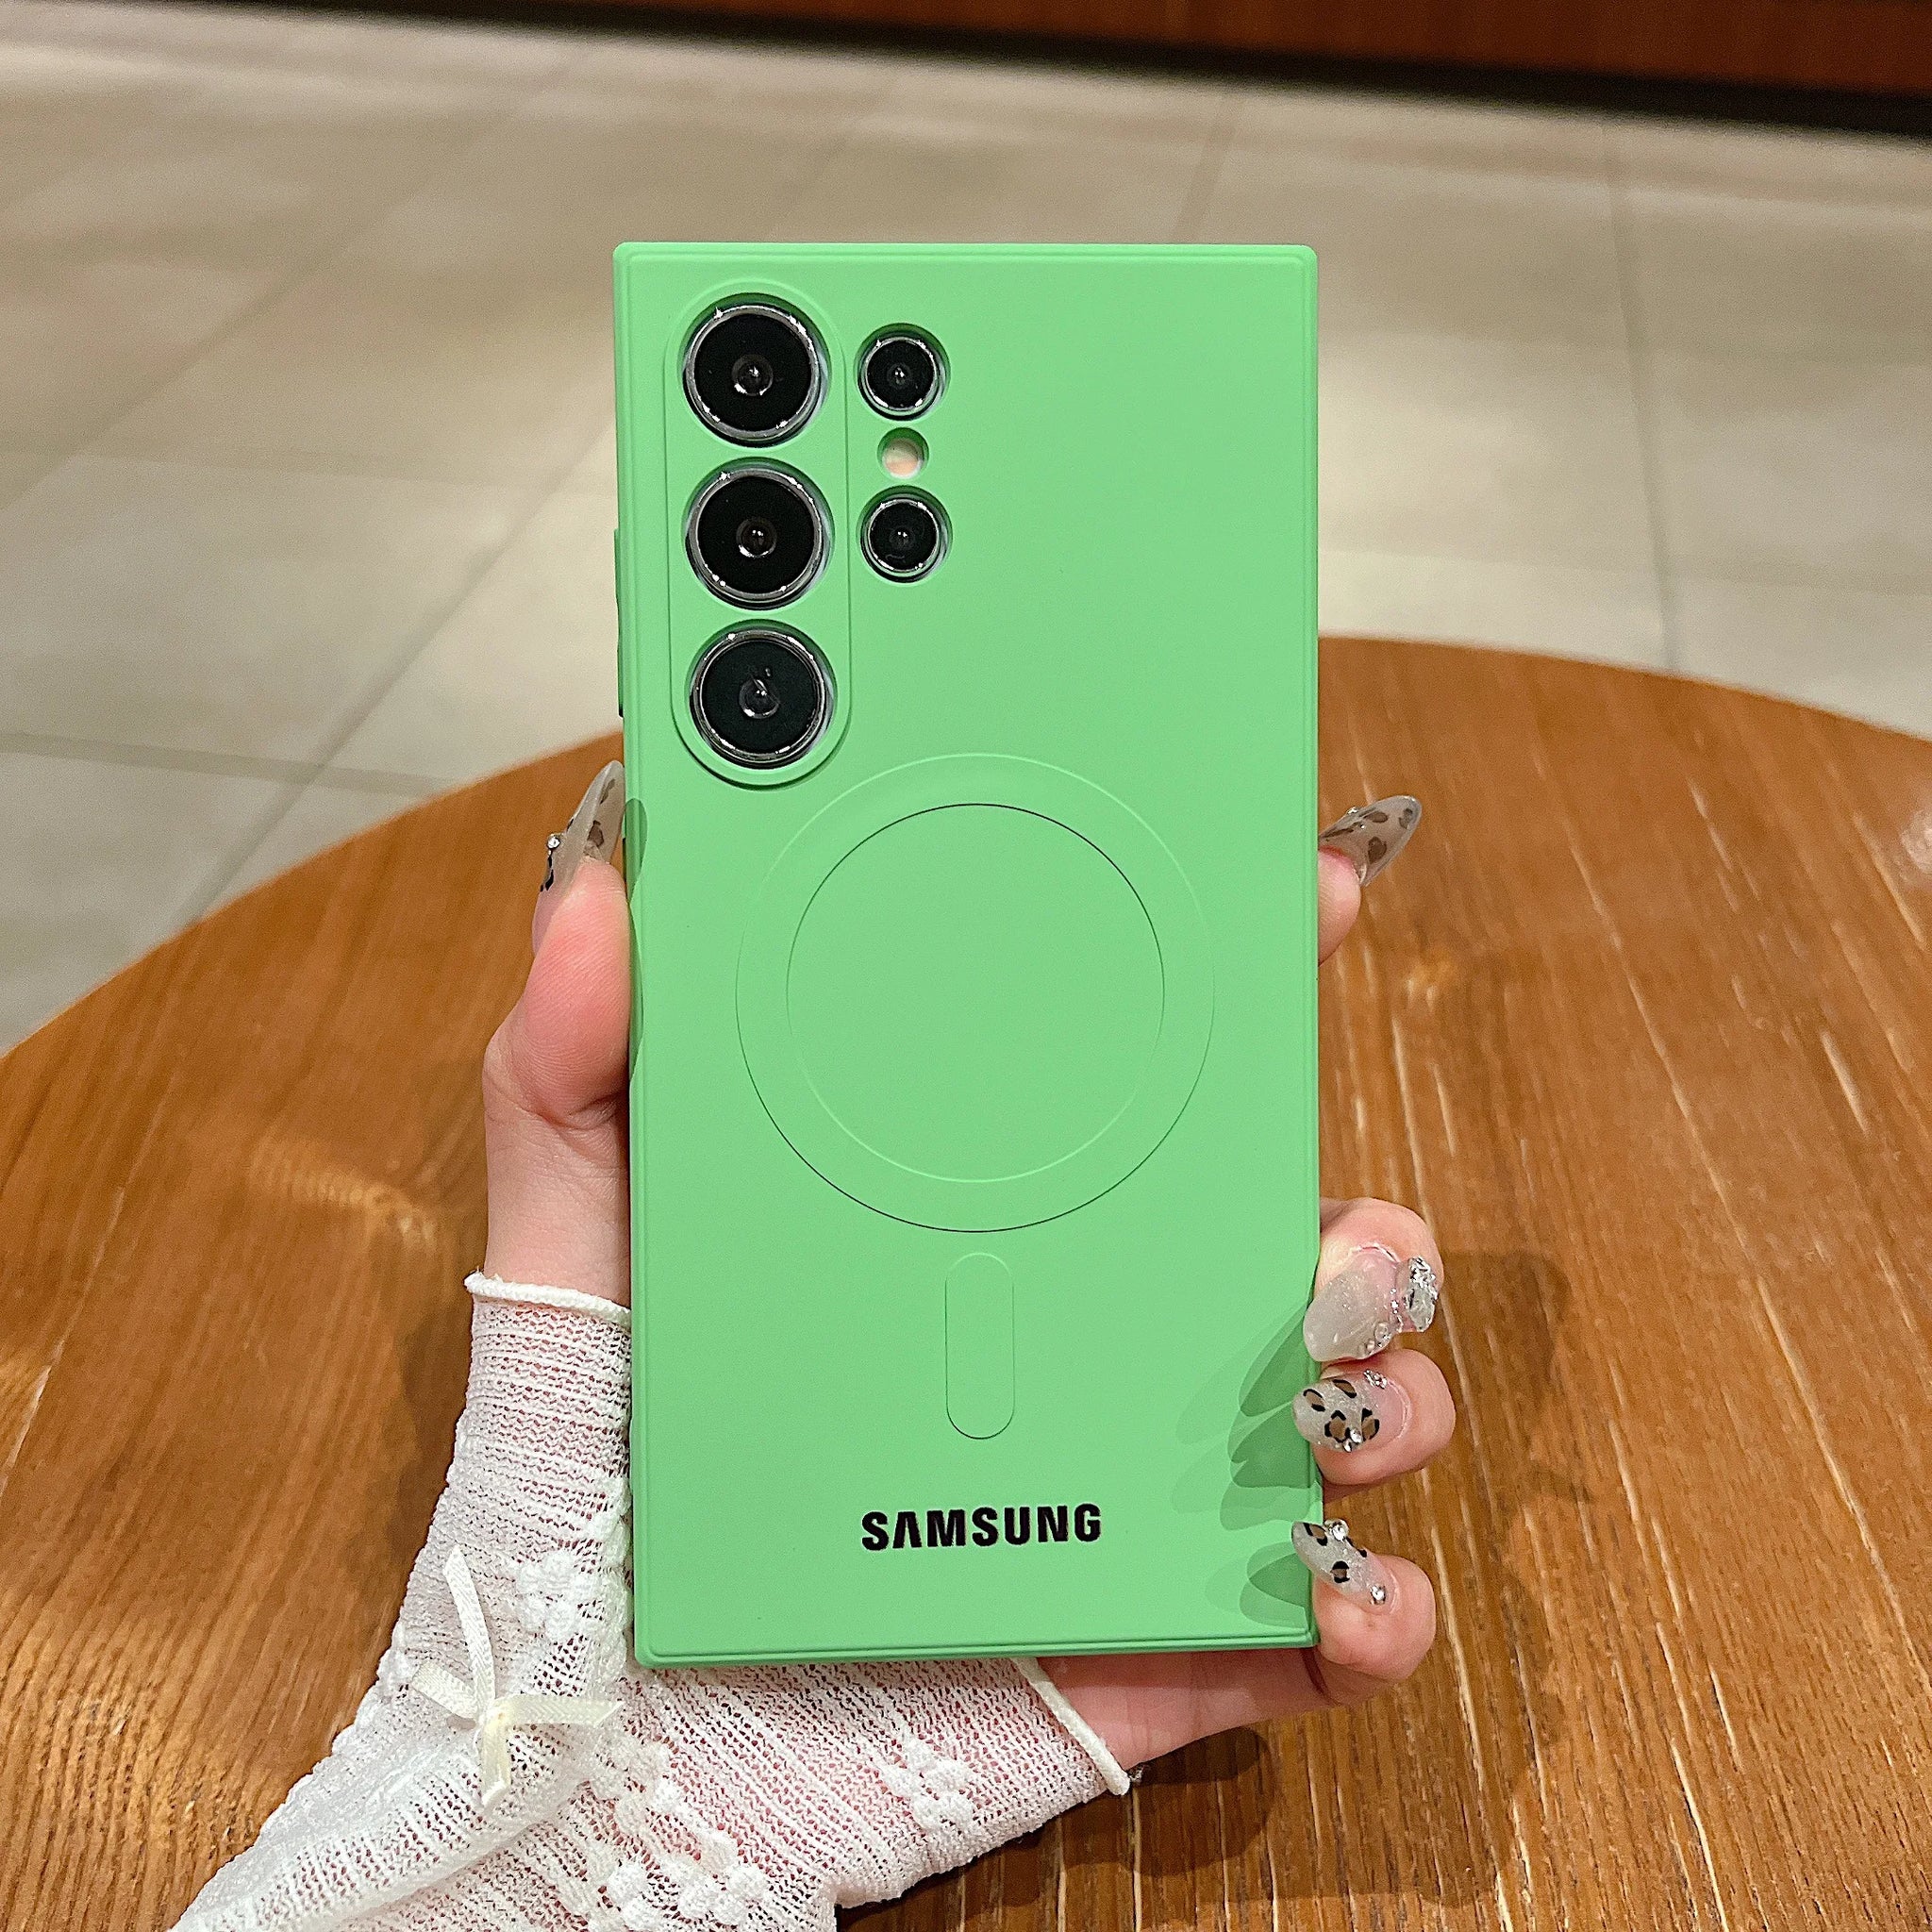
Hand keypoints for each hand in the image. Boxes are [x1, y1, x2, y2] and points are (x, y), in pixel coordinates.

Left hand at [481, 766, 1448, 1773]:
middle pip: (1281, 1245)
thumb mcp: (572, 1241)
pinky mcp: (1145, 1638)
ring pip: (1331, 1411)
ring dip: (1385, 1388)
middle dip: (1363, 1221)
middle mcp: (1074, 1340)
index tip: (1300, 895)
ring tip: (1325, 1391)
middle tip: (1334, 1229)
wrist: (599, 1730)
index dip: (1243, 983)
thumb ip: (572, 1068)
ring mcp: (1123, 1485)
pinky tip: (1333, 1586)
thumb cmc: (583, 1468)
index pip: (1139, 1086)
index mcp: (976, 1225)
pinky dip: (1368, 1608)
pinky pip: (1306, 1622)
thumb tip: (602, 895)